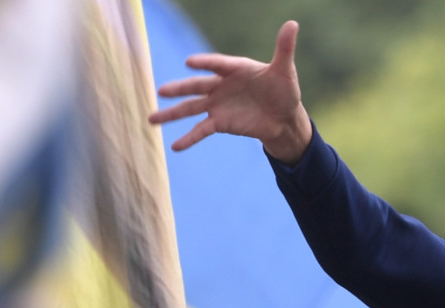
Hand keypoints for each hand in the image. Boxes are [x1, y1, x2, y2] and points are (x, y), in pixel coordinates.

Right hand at [149, 20, 312, 162]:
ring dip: (172, 113)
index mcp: (234, 69)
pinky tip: (175, 146)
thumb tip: (293, 24)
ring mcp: (217, 104)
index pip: (217, 64)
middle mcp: (221, 85)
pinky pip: (201, 130)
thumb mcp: (284, 71)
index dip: (205, 63)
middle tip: (161, 90)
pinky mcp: (220, 122)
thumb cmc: (283, 91)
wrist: (284, 118)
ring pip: (191, 108)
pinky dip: (189, 138)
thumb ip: (284, 49)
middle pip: (197, 85)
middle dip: (179, 88)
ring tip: (152, 118)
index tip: (190, 62)